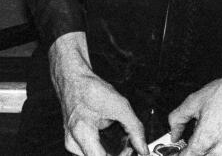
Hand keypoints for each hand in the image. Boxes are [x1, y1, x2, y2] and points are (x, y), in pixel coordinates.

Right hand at [49, 32, 147, 155]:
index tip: (132, 151)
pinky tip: (114, 138)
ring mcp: (72, 143)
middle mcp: (73, 143)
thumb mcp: (120, 106)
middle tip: (131, 146)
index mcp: (82, 135)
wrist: (74, 80)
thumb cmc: (91, 90)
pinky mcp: (74, 140)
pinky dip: (105, 148)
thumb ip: (134, 129)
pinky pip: (91, 151)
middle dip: (118, 155)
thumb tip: (143, 148)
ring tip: (125, 142)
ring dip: (112, 153)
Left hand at [170, 46, 221, 155]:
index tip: (176, 150)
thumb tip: (174, 133)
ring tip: (208, 130)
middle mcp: (220, 149)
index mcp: (205, 141)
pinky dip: (220, 145)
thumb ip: (177, 120)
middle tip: (189, 140)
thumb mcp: (193, 102)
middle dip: (193, 150)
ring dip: (207, 148)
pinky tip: (220, 129)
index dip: (178, 153)